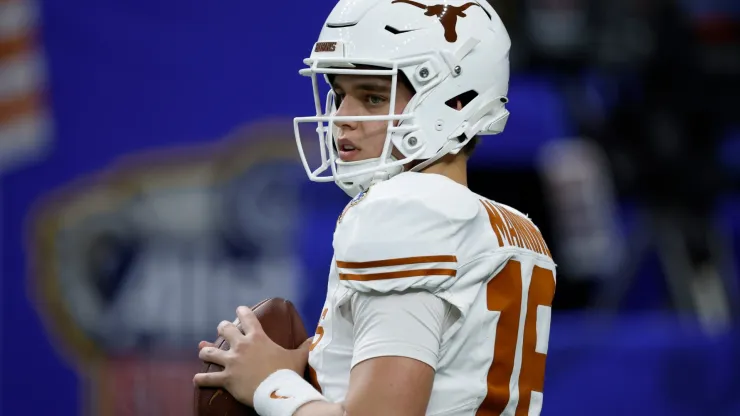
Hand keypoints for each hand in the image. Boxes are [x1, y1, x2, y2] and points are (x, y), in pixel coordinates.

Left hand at [193, 306, 309, 405]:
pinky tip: (196, 379)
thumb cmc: (288, 373)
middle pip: (225, 329)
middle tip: (222, 329)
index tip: (239, 309)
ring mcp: (232, 362)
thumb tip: (316, 338)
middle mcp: (241, 346)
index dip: (242, 311)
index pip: (248, 317)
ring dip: (205, 351)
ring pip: (210, 353)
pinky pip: (207, 378)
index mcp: (258, 338)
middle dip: (222, 328)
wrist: (278, 392)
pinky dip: (201, 379)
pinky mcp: (226, 379)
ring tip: (203, 351)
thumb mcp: (299, 357)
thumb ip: (306, 346)